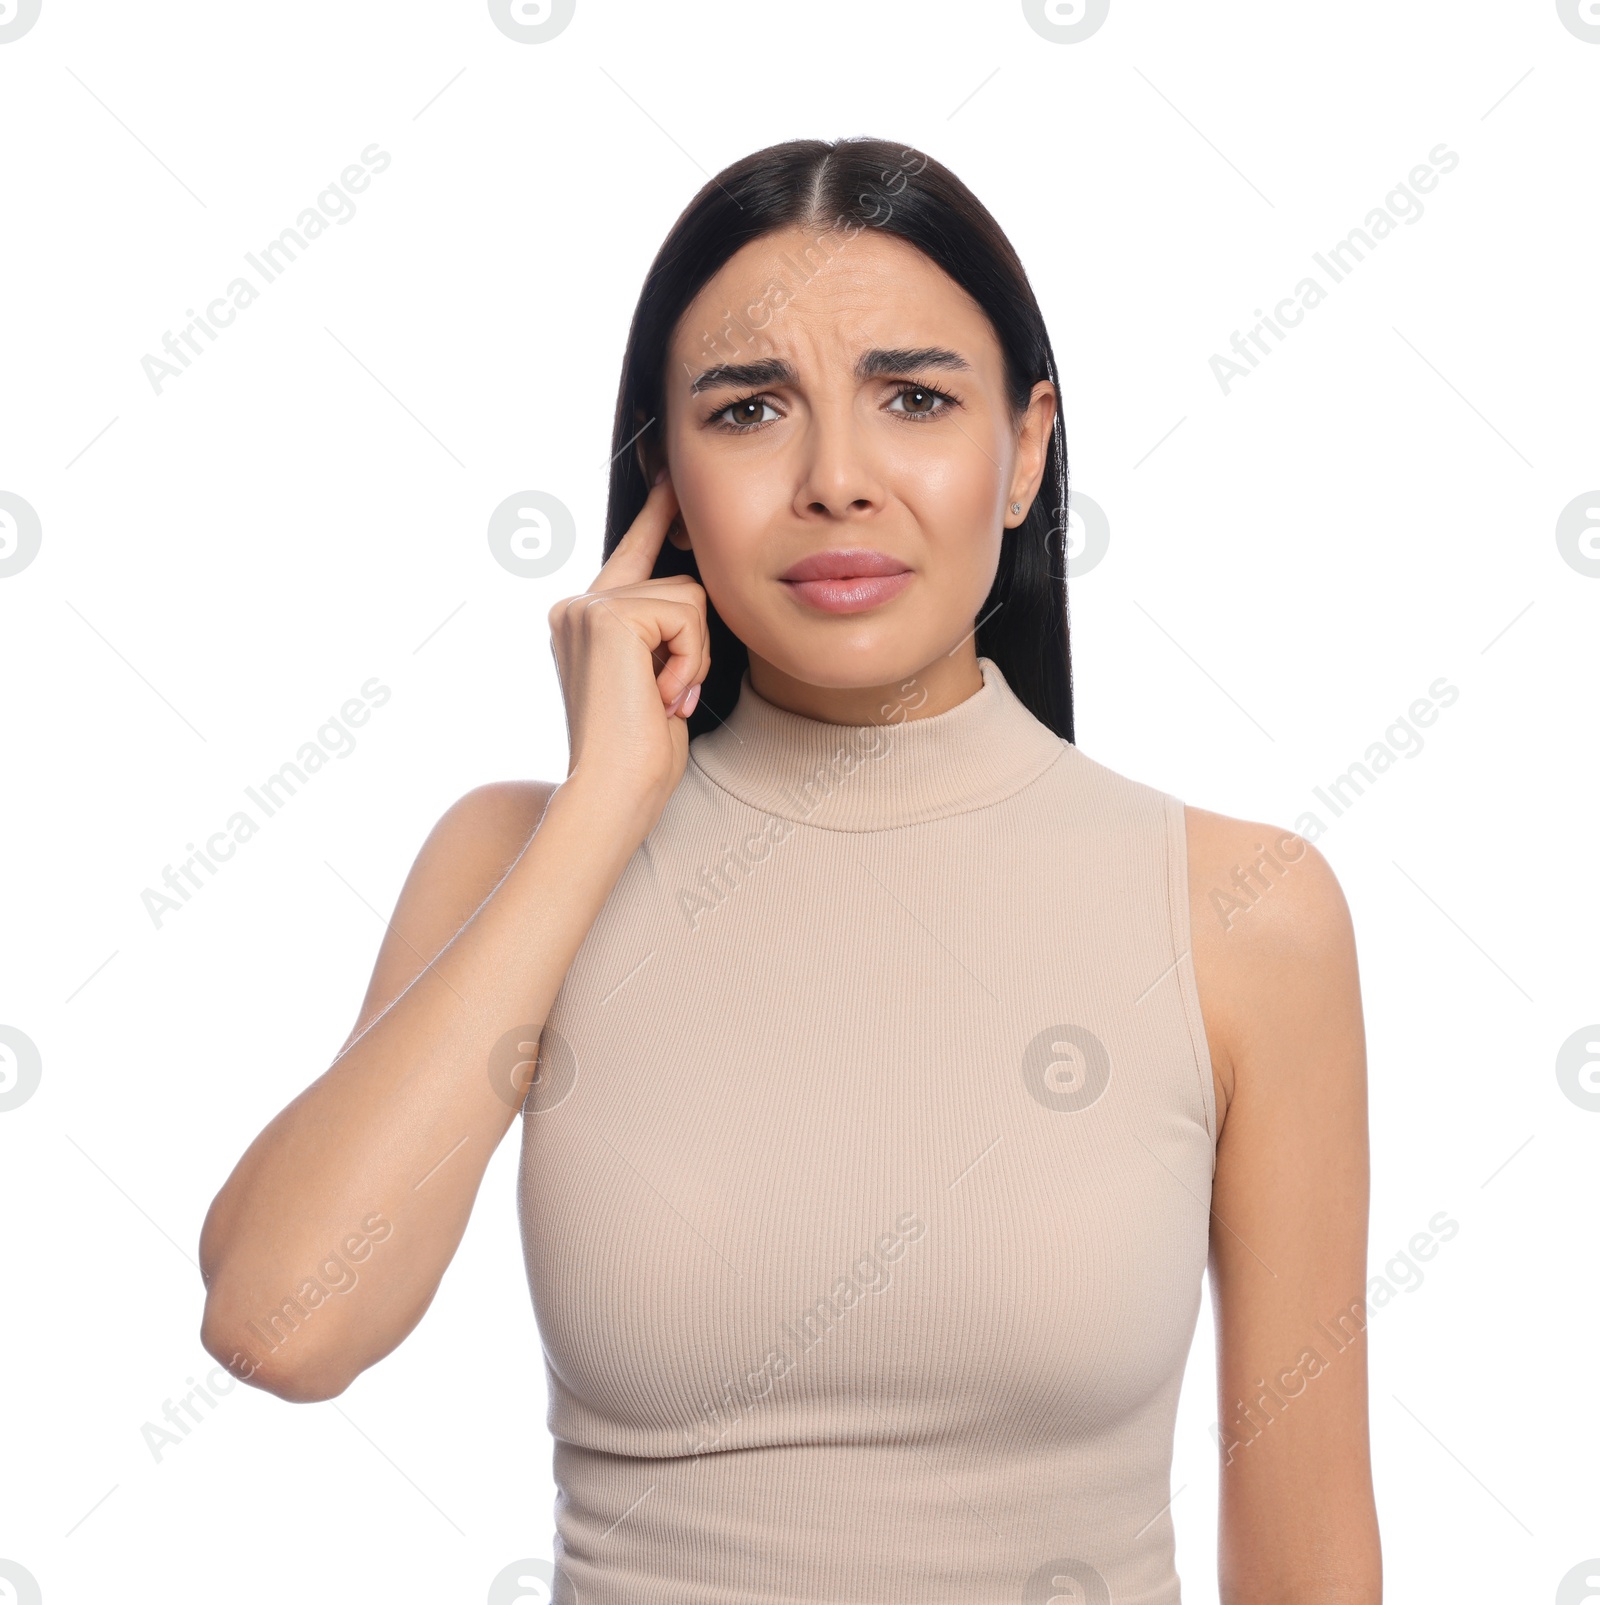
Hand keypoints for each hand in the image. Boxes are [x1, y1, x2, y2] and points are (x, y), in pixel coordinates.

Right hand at [546, 472, 709, 829]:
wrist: (613, 791)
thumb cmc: (640, 754)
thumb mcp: (657, 680)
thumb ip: (662, 635)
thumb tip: (694, 593)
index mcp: (585, 620)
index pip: (632, 552)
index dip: (656, 515)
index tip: (671, 474)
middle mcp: (576, 605)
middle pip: (679, 582)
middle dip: (694, 645)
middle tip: (667, 699)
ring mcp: (585, 606)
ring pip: (688, 595)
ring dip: (693, 657)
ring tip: (661, 700)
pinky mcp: (606, 614)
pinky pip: (686, 613)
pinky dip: (688, 660)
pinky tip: (659, 696)